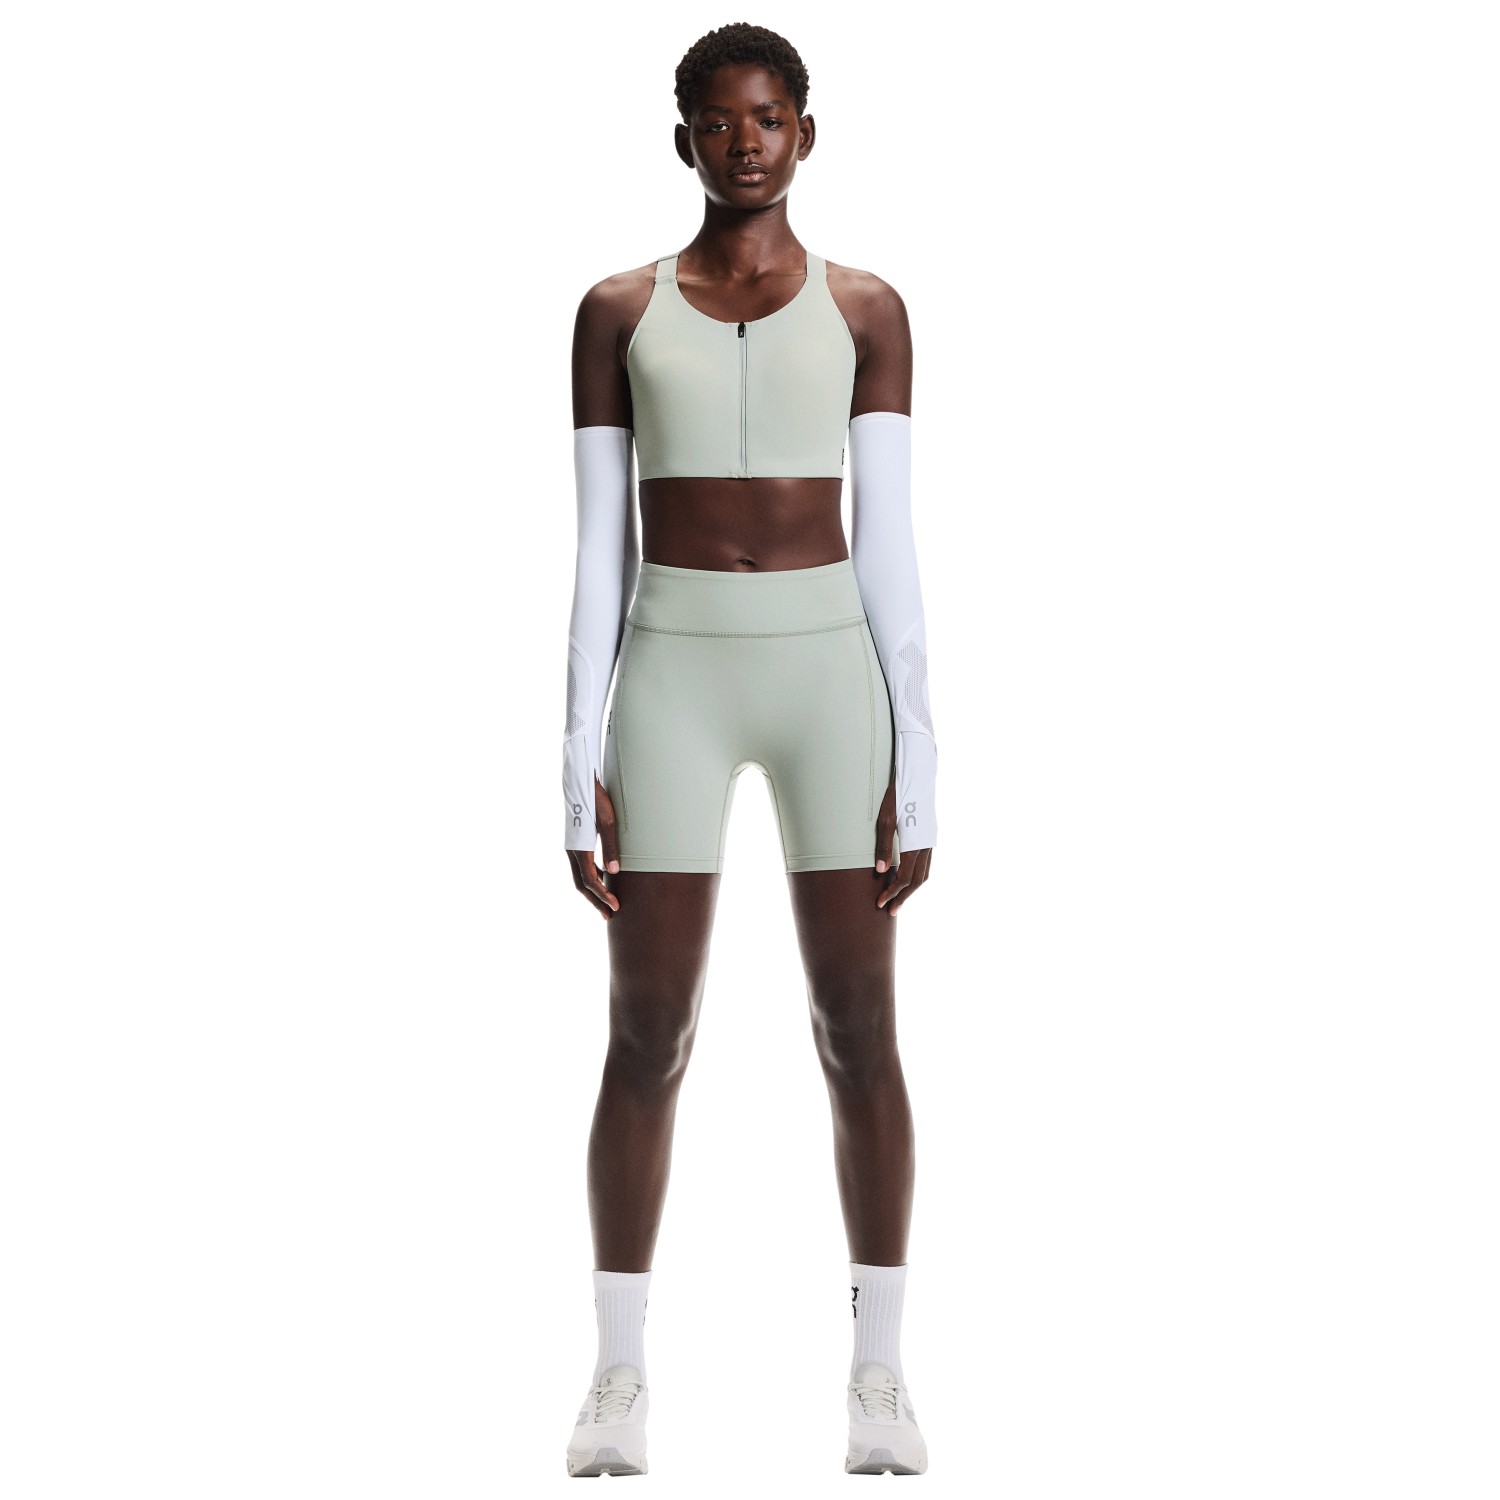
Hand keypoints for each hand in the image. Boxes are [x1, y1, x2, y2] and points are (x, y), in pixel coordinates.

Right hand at [567, 775, 622, 918]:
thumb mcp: (608, 822)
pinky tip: (604, 878)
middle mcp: (572, 850)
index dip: (602, 895)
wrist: (581, 782)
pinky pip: (582, 865)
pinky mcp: (575, 842)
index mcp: (579, 848)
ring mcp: (572, 847)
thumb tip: (615, 872)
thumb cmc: (597, 799)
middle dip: (595, 901)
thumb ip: (611, 848)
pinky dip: (592, 876)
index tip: (615, 907)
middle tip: (609, 916)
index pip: (590, 880)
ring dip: (593, 891)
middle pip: (581, 884)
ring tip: (607, 902)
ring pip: (580, 876)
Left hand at [873, 777, 932, 911]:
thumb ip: (884, 846)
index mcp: (915, 843)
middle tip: (890, 911)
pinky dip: (918, 876)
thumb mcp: (885, 819)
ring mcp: (930, 841)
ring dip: (911, 889)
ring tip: (898, 899)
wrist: (918, 778)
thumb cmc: (897, 796)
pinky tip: (908, 879)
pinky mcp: (930, 837)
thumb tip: (881, 871)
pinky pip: (926, 863)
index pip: (904, 877)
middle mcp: (926, 845)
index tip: (880, 903)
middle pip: (916, 881)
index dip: (892, 892)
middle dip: (902, 897)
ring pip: (924, 873)